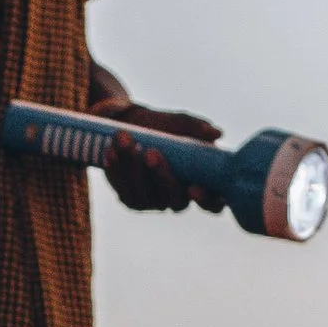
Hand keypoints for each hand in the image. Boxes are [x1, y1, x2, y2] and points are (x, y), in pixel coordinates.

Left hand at [97, 100, 223, 214]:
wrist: (132, 125)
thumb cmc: (164, 126)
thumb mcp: (179, 122)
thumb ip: (196, 127)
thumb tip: (216, 132)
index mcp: (201, 182)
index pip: (213, 204)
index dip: (206, 201)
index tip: (193, 187)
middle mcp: (179, 198)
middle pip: (174, 200)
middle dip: (161, 176)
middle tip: (151, 152)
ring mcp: (154, 203)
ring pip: (145, 195)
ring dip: (132, 167)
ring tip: (124, 139)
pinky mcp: (132, 200)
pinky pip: (124, 191)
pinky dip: (116, 171)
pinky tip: (111, 152)